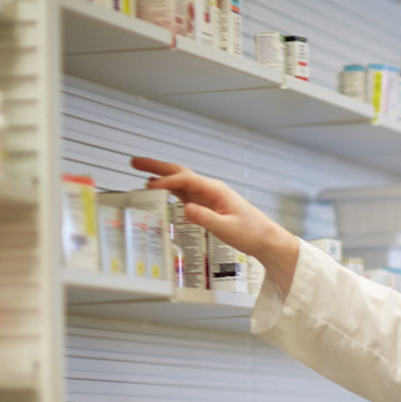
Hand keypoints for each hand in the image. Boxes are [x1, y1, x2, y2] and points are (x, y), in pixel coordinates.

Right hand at [130, 157, 299, 293]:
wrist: (265, 239)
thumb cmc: (251, 233)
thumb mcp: (227, 228)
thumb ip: (205, 218)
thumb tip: (185, 208)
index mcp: (215, 190)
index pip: (185, 180)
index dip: (166, 182)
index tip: (150, 187)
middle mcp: (210, 189)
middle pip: (179, 172)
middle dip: (156, 166)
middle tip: (135, 162)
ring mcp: (208, 195)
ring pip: (180, 181)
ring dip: (160, 175)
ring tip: (139, 171)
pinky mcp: (207, 204)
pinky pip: (184, 193)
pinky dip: (169, 189)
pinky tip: (158, 190)